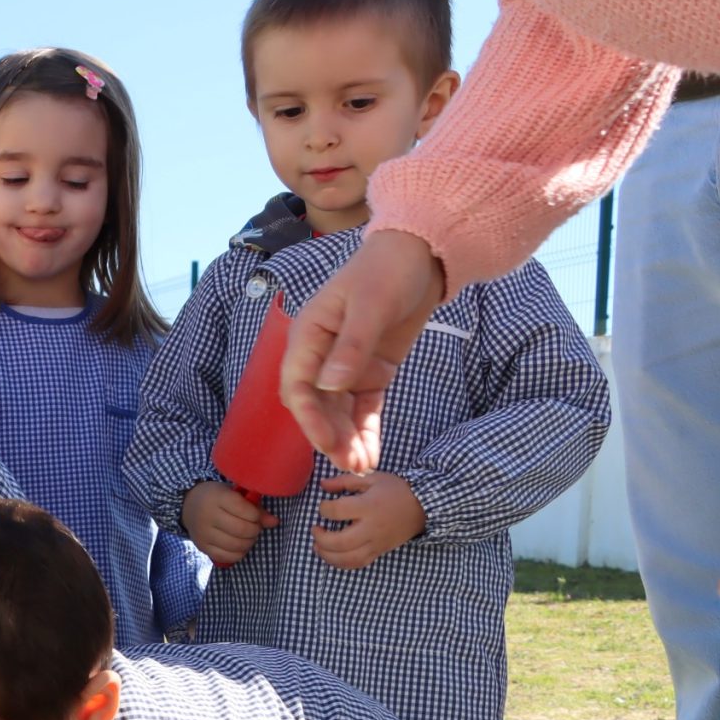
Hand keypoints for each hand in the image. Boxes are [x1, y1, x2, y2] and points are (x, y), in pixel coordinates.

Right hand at [180, 480, 274, 568]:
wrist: (189, 505)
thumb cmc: (218, 498)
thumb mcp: (235, 495)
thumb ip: (255, 508)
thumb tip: (274, 522)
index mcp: (217, 498)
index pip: (245, 510)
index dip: (256, 515)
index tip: (256, 515)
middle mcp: (208, 516)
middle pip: (242, 530)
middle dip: (255, 530)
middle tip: (254, 527)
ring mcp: (203, 533)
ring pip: (236, 545)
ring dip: (249, 542)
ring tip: (248, 536)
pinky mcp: (202, 547)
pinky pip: (226, 556)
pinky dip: (239, 553)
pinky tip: (240, 546)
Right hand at [280, 228, 445, 474]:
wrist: (421, 252)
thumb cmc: (388, 268)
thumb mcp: (371, 304)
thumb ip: (351, 346)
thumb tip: (330, 385)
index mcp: (309, 336)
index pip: (298, 385)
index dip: (309, 418)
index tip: (326, 442)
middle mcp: (321, 355)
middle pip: (317, 406)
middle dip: (331, 436)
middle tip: (349, 464)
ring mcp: (346, 365)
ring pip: (340, 412)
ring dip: (348, 440)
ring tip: (362, 466)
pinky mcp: (372, 371)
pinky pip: (365, 407)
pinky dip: (367, 430)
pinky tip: (371, 453)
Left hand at [313, 471, 425, 569]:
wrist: (423, 505)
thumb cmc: (395, 490)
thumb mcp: (372, 478)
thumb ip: (345, 481)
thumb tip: (322, 485)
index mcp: (369, 506)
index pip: (337, 511)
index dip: (324, 509)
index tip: (324, 506)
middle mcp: (372, 527)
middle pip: (340, 541)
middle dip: (321, 538)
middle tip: (315, 529)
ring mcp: (376, 542)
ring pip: (348, 558)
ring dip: (327, 555)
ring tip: (317, 546)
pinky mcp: (380, 551)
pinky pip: (358, 563)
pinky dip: (342, 564)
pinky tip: (332, 556)